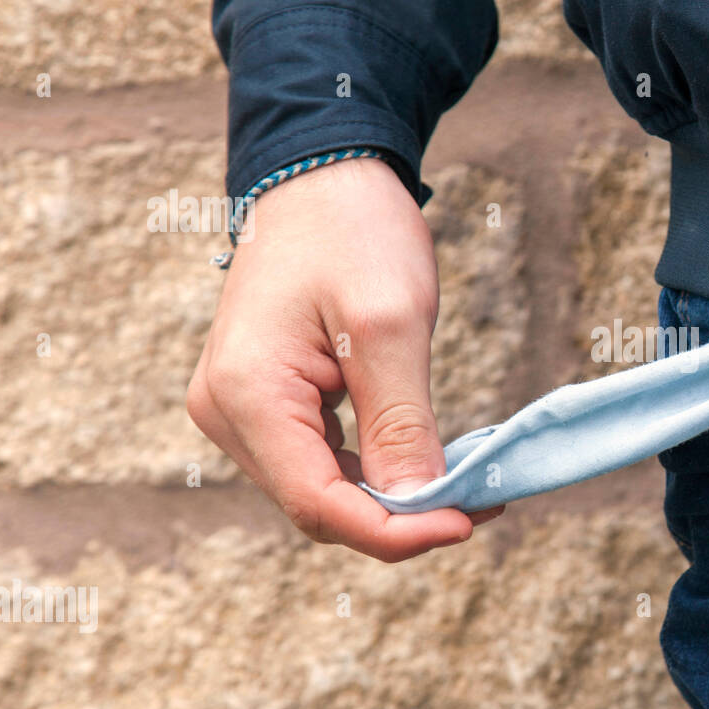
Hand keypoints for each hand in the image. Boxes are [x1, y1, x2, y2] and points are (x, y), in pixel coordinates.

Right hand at [187, 156, 501, 560]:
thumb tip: (419, 506)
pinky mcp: (266, 403)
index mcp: (246, 394)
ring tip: (465, 485)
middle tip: (480, 500)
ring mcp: (241, 409)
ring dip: (391, 500)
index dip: (395, 532)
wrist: (323, 176)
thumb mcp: (391, 324)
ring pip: (322, 491)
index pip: (319, 504)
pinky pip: (322, 462)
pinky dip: (377, 472)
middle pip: (318, 507)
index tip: (467, 521)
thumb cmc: (353, 231)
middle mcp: (228, 413)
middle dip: (399, 519)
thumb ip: (401, 423)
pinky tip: (426, 462)